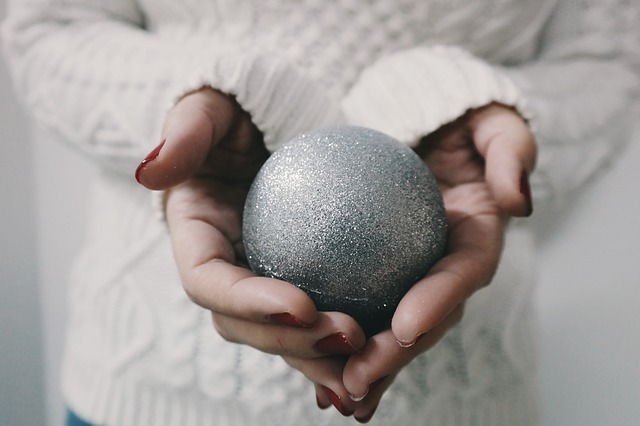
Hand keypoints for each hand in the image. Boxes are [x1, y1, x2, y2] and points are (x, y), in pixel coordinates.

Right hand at [135, 87, 365, 358]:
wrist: (278, 122)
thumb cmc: (243, 109)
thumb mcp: (212, 106)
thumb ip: (186, 132)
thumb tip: (152, 172)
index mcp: (196, 238)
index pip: (209, 282)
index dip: (247, 303)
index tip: (301, 304)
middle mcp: (224, 270)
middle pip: (246, 325)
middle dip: (291, 342)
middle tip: (349, 335)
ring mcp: (260, 281)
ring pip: (283, 335)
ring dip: (321, 356)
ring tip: (369, 358)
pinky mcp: (298, 281)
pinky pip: (320, 317)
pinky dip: (346, 339)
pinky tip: (386, 344)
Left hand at [287, 103, 535, 421]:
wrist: (416, 118)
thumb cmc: (453, 112)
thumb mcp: (490, 117)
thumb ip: (510, 150)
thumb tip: (515, 201)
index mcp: (475, 234)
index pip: (463, 272)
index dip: (439, 301)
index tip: (404, 326)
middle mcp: (444, 264)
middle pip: (424, 317)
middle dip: (394, 355)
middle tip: (358, 379)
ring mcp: (409, 273)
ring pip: (388, 327)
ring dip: (362, 362)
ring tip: (333, 391)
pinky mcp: (376, 273)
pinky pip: (355, 308)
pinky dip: (333, 338)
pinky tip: (308, 361)